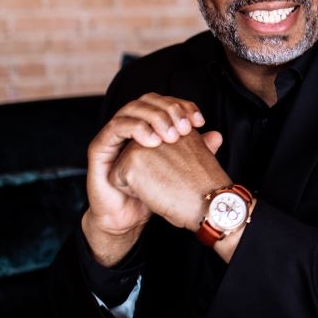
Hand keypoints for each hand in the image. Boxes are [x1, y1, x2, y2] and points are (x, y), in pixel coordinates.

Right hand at [83, 93, 207, 265]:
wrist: (129, 218)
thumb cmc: (154, 193)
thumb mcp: (179, 169)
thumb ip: (196, 151)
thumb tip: (217, 135)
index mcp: (148, 125)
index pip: (165, 102)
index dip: (182, 105)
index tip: (199, 120)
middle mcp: (130, 125)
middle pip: (148, 100)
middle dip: (169, 110)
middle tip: (185, 128)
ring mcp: (113, 135)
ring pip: (132, 109)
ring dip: (154, 118)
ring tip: (171, 136)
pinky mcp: (99, 147)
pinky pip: (115, 127)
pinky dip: (136, 129)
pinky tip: (152, 142)